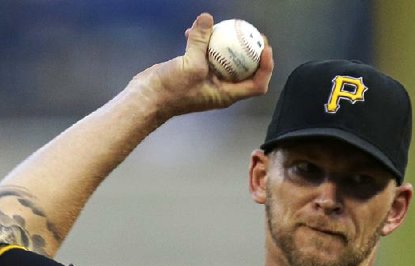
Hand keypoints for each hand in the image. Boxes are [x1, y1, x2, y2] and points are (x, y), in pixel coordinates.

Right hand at [130, 13, 273, 118]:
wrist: (148, 98)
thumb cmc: (172, 91)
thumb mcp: (191, 65)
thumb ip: (201, 41)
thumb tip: (207, 18)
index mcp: (227, 94)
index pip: (257, 85)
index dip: (266, 67)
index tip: (264, 48)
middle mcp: (222, 88)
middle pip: (246, 70)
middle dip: (251, 51)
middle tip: (252, 33)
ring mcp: (208, 80)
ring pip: (225, 60)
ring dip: (225, 43)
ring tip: (226, 26)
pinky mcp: (195, 72)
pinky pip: (206, 55)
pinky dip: (204, 43)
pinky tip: (194, 30)